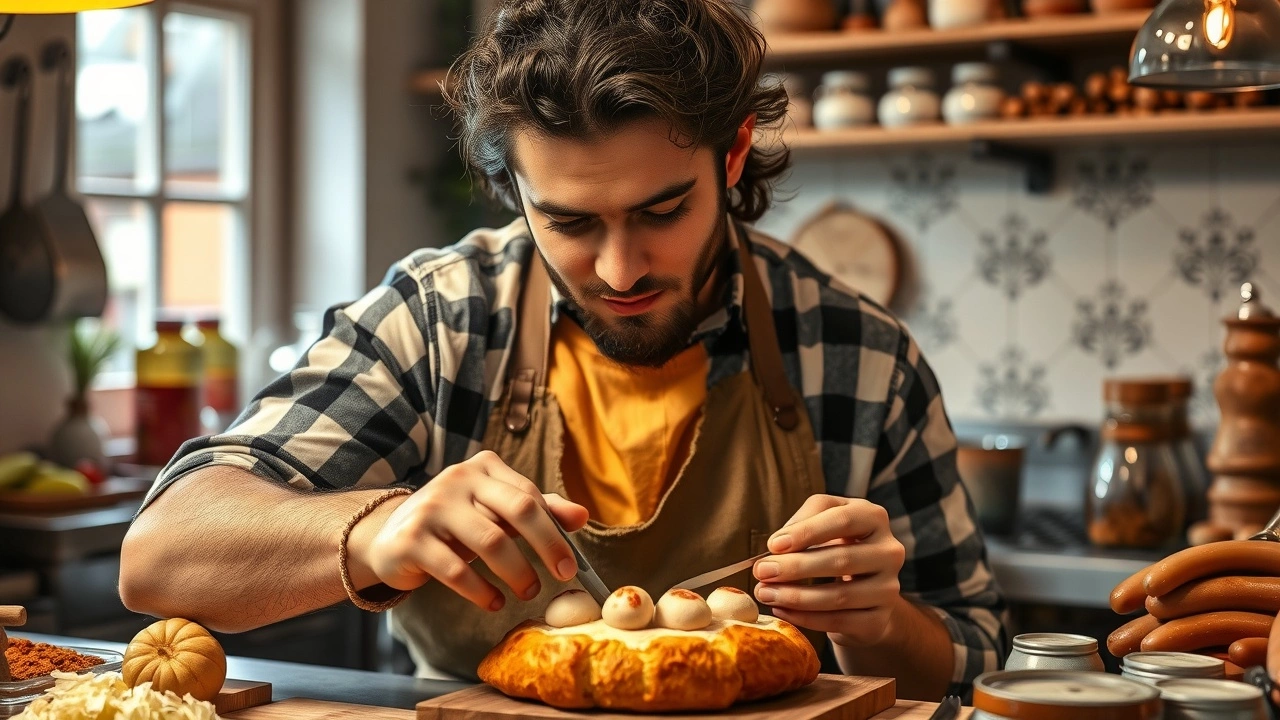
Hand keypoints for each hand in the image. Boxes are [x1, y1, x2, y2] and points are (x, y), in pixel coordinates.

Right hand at [350, 450, 588, 611]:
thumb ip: (537, 510)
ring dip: (517, 573)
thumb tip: (581, 516)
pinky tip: (494, 602)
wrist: (389, 537)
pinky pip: (457, 570)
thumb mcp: (494, 512)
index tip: (572, 564)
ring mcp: (431, 508)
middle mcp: (457, 480)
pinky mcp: (411, 539)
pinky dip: (482, 592)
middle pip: (517, 511)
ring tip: (528, 592)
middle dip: (546, 547)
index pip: (530, 496)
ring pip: (490, 542)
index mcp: (483, 468)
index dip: (555, 531)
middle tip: (562, 577)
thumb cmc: (455, 524)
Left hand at [752, 494, 905, 646]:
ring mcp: (888, 588)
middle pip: (841, 559)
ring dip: (796, 596)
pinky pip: (839, 621)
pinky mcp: (879, 619)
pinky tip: (781, 610)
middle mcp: (889, 551)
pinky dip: (805, 618)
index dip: (807, 532)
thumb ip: (802, 523)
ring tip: (765, 593)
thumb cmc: (836, 546)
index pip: (842, 520)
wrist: (864, 591)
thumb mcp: (823, 524)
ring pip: (840, 595)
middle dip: (795, 567)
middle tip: (762, 572)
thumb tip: (775, 546)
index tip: (774, 544)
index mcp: (874, 518)